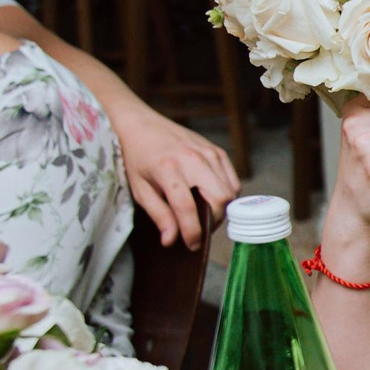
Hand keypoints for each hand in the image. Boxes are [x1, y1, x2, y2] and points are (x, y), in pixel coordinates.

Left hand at [117, 107, 241, 248]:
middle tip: (200, 229)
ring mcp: (209, 153)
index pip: (187, 208)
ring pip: (231, 192)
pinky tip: (211, 198)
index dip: (192, 232)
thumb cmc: (137, 157)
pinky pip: (233, 180)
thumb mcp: (140, 189)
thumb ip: (159, 215)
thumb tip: (171, 240)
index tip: (192, 245)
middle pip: (220, 200)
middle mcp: (193, 159)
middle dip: (213, 222)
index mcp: (168, 169)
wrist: (140, 124)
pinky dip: (227, 194)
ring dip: (221, 209)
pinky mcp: (217, 150)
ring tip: (204, 214)